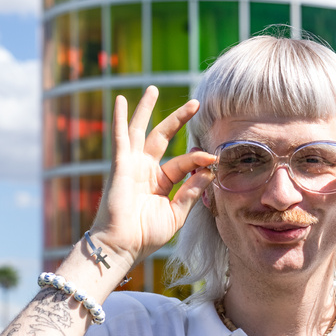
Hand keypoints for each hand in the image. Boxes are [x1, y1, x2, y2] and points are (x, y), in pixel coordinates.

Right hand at [90, 86, 215, 267]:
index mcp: (159, 181)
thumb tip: (210, 171)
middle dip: (178, 119)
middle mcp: (145, 169)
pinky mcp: (120, 165)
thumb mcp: (176, 213)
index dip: (199, 160)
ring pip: (141, 131)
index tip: (214, 159)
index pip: (183, 163)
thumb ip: (191, 192)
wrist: (122, 246)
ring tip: (152, 89)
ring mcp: (132, 165)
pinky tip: (122, 101)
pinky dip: (121, 119)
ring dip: (146, 109)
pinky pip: (121, 138)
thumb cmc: (145, 235)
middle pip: (162, 137)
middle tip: (195, 103)